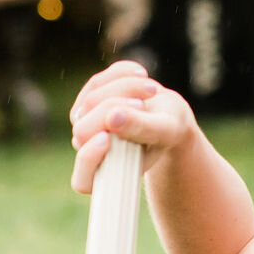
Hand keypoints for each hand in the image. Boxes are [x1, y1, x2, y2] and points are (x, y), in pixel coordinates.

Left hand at [69, 61, 196, 192]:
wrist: (169, 116)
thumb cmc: (169, 131)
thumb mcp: (166, 130)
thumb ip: (143, 128)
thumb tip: (113, 117)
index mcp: (107, 172)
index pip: (84, 180)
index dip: (89, 159)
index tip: (107, 139)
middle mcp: (89, 150)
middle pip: (84, 127)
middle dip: (116, 109)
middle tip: (145, 103)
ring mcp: (85, 123)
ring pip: (92, 99)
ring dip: (125, 88)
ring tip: (153, 89)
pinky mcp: (89, 98)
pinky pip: (98, 81)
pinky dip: (121, 73)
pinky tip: (141, 73)